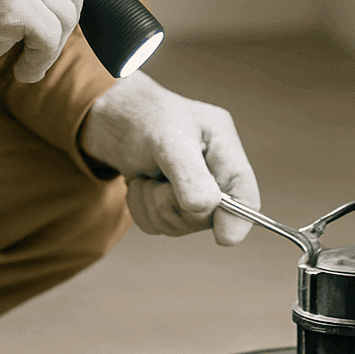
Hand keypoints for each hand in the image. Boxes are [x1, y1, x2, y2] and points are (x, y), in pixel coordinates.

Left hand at [80, 72, 261, 245]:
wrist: (109, 117)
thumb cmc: (142, 116)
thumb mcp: (167, 137)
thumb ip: (190, 175)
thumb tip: (206, 209)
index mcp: (223, 147)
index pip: (245, 195)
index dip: (239, 219)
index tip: (223, 237)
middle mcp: (212, 172)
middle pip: (208, 217)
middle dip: (171, 203)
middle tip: (154, 179)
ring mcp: (191, 190)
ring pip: (178, 225)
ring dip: (151, 205)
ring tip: (144, 176)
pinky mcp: (168, 202)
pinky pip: (157, 225)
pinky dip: (140, 208)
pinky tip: (139, 184)